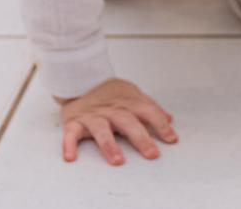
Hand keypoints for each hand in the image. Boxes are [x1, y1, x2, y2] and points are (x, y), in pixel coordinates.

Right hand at [54, 78, 178, 165]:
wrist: (80, 79)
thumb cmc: (110, 93)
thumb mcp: (133, 95)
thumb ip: (151, 107)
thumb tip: (170, 119)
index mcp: (128, 103)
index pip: (148, 112)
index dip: (160, 125)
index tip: (171, 139)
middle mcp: (111, 109)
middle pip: (127, 122)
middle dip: (140, 138)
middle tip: (151, 154)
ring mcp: (93, 116)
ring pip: (101, 130)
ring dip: (109, 145)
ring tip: (117, 160)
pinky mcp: (74, 122)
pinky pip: (70, 134)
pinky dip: (69, 145)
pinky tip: (70, 157)